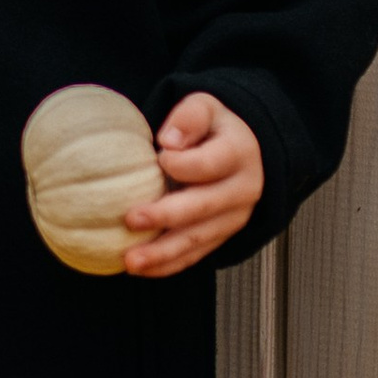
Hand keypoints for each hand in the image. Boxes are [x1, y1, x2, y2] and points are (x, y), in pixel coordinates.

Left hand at [125, 91, 263, 277]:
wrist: (246, 152)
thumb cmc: (213, 128)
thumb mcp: (206, 107)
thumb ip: (189, 117)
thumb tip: (169, 141)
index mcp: (238, 154)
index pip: (210, 164)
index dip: (183, 164)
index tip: (159, 158)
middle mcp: (241, 190)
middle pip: (203, 207)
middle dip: (166, 216)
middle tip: (130, 219)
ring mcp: (233, 218)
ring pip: (198, 239)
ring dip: (163, 253)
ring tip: (130, 261)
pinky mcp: (221, 236)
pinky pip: (195, 255)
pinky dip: (168, 265)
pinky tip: (141, 270)